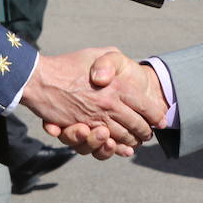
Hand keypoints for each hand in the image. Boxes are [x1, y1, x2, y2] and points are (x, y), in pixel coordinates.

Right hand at [20, 47, 163, 158]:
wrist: (40, 78)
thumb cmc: (69, 64)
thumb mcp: (96, 53)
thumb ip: (113, 61)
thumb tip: (124, 71)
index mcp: (117, 86)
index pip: (145, 106)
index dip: (156, 115)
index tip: (161, 120)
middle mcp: (109, 105)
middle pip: (136, 125)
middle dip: (145, 131)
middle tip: (149, 134)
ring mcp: (96, 119)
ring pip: (121, 137)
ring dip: (131, 141)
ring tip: (136, 141)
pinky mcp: (82, 130)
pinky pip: (102, 145)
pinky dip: (113, 149)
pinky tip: (121, 149)